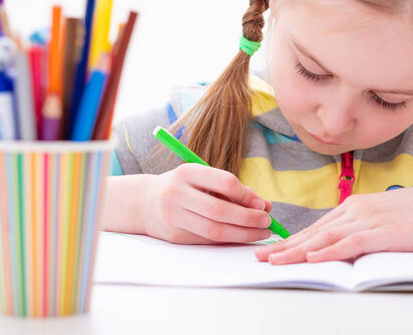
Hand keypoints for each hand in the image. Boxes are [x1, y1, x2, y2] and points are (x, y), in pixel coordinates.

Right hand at [143, 163, 272, 243]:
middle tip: (267, 222)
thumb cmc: (184, 187)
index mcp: (187, 172)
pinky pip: (208, 240)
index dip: (246, 195)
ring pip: (215, 231)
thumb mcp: (203, 179)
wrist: (146, 202)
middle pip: (220, 210)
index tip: (261, 204)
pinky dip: (229, 240)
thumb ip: (232, 189)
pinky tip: (243, 237)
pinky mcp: (175, 235)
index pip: (224, 182)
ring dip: (243, 234)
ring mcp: (174, 216)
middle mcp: (177, 193)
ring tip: (261, 232)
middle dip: (249, 218)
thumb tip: (264, 205)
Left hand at [255, 176, 412, 263]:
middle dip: (284, 246)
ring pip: (325, 237)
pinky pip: (351, 242)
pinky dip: (330, 250)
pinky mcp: (384, 232)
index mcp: (351, 208)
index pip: (314, 228)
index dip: (290, 240)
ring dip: (298, 250)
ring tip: (275, 260)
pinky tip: (313, 256)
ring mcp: (368, 220)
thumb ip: (359, 230)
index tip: (270, 250)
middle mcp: (354, 211)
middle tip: (260, 257)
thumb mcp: (380, 219)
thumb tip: (340, 246)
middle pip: (313, 232)